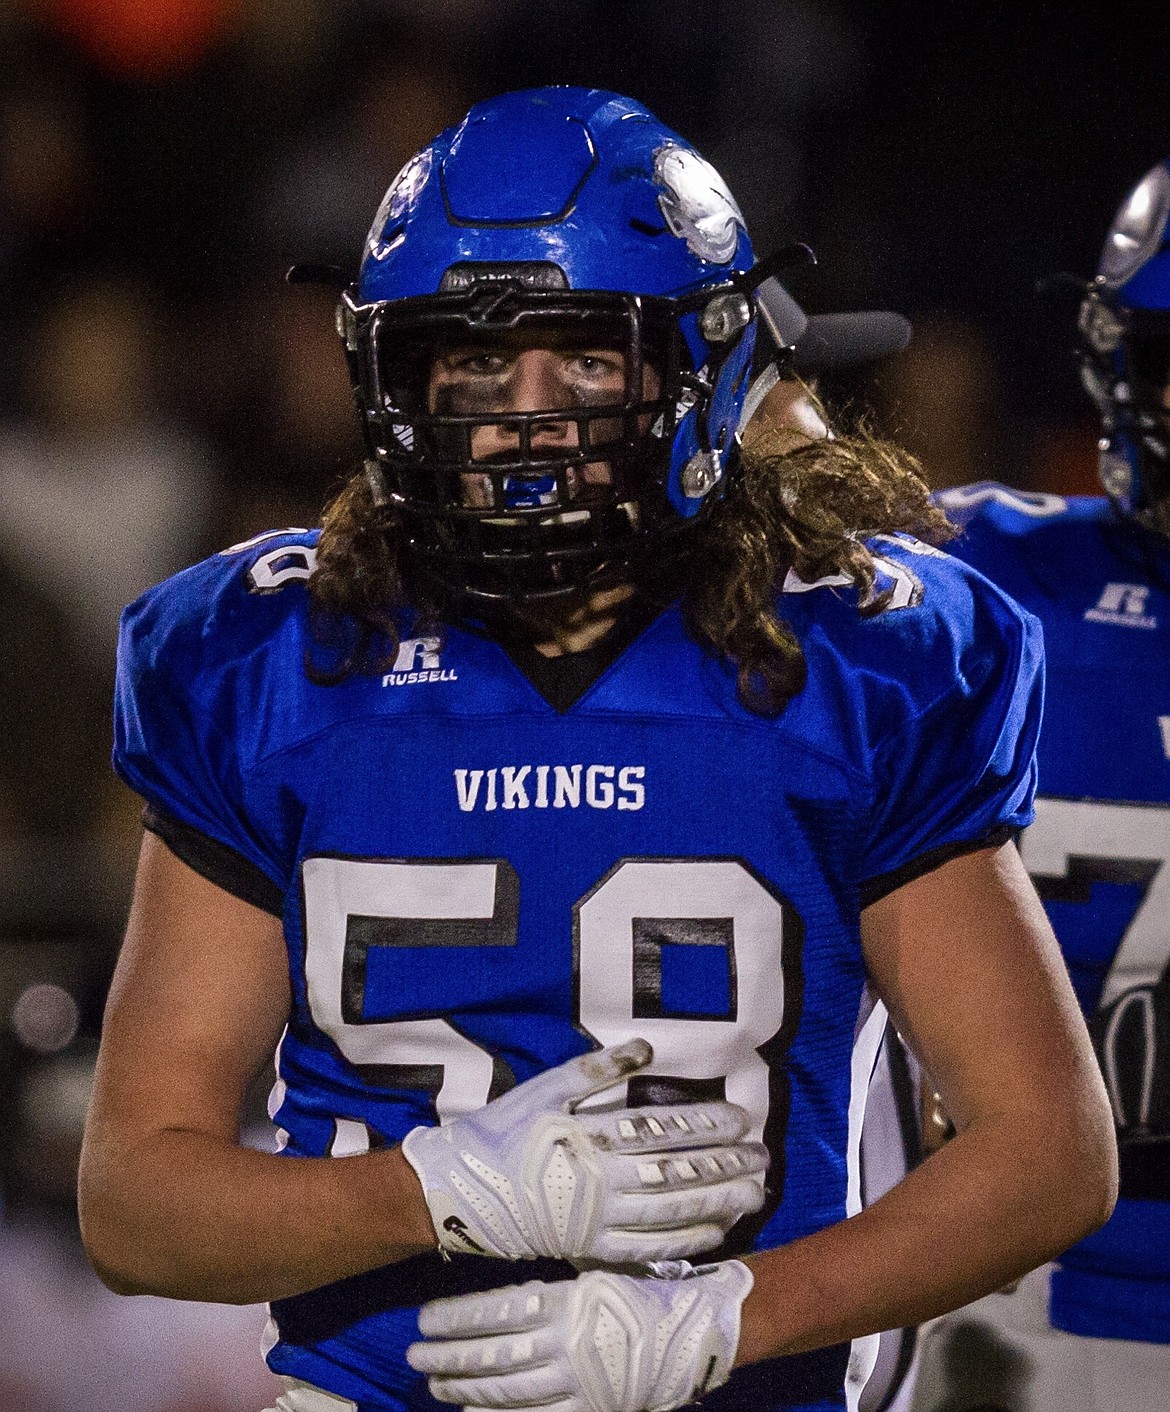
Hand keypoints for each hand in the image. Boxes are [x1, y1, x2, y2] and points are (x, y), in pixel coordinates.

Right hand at [400, 1039, 766, 1261]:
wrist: (462, 1190)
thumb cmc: (505, 1130)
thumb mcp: (546, 1088)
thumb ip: (597, 1070)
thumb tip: (646, 1048)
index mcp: (593, 1138)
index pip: (665, 1129)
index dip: (708, 1125)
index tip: (744, 1119)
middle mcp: (602, 1183)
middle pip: (678, 1174)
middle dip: (726, 1165)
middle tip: (764, 1158)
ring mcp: (599, 1221)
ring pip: (672, 1215)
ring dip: (718, 1203)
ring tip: (755, 1194)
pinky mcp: (592, 1249)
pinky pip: (649, 1249)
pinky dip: (687, 1242)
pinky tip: (717, 1233)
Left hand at [407, 1260, 752, 1411]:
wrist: (695, 1328)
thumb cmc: (643, 1287)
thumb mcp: (595, 1267)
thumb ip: (553, 1278)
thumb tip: (504, 1261)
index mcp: (568, 1300)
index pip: (496, 1312)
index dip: (456, 1317)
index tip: (425, 1317)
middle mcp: (566, 1344)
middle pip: (493, 1354)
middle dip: (448, 1355)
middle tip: (413, 1355)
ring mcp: (578, 1382)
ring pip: (507, 1389)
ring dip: (464, 1385)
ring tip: (433, 1381)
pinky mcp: (591, 1408)